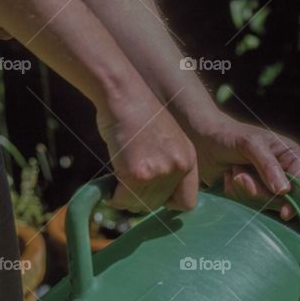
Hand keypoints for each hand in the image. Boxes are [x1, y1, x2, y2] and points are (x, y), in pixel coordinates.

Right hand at [97, 95, 198, 211]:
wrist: (124, 95)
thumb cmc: (139, 115)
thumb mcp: (167, 141)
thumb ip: (167, 166)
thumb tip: (154, 196)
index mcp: (189, 160)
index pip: (187, 202)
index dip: (168, 203)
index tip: (154, 197)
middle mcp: (179, 167)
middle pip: (159, 205)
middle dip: (142, 201)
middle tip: (128, 190)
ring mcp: (160, 171)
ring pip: (141, 205)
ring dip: (126, 199)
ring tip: (118, 185)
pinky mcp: (138, 173)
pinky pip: (124, 198)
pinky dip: (114, 197)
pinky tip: (109, 189)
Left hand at [188, 115, 299, 219]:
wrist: (202, 140)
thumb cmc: (229, 136)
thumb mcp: (251, 145)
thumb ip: (269, 166)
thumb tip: (285, 191)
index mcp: (292, 156)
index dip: (296, 201)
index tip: (284, 213)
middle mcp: (284, 172)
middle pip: (283, 200)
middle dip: (258, 191)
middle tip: (239, 176)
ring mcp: (267, 185)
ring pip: (264, 204)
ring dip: (244, 191)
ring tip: (233, 172)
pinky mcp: (251, 194)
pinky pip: (249, 206)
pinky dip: (236, 195)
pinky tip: (228, 179)